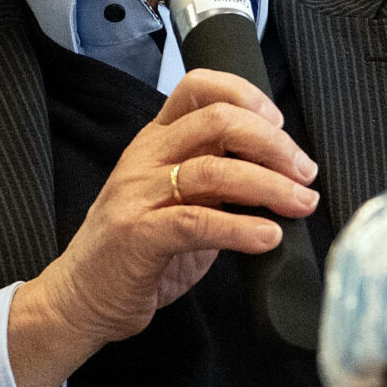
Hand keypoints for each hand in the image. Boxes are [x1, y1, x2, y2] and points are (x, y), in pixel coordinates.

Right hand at [8, 69, 318, 386]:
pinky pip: (197, 222)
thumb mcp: (179, 201)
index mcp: (155, 141)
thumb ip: (219, 181)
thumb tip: (284, 173)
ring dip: (269, 186)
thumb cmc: (136, 251)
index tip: (281, 125)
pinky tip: (268, 237)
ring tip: (300, 205)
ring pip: (213, 170)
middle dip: (273, 143)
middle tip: (305, 173)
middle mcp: (145, 158)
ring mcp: (137, 195)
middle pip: (217, 121)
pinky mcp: (138, 237)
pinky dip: (241, 228)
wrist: (80, 299)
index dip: (247, 96)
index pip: (199, 88)